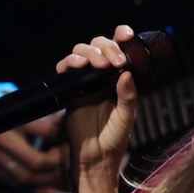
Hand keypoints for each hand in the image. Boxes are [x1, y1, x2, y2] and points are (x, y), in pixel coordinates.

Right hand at [0, 80, 68, 192]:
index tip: (70, 125)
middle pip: (37, 162)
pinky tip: (51, 192)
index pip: (44, 130)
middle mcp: (0, 144)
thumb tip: (52, 109)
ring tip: (62, 168)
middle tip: (68, 150)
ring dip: (49, 178)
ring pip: (27, 178)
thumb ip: (25, 103)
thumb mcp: (0, 92)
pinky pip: (15, 185)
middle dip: (58, 159)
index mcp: (5, 122)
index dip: (61, 129)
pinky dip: (36, 191)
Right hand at [60, 25, 140, 180]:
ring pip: (82, 52)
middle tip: (114, 62)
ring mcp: (84, 82)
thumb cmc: (114, 139)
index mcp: (119, 78)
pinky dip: (70, 62)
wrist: (94, 157)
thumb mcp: (127, 116)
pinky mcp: (69, 89)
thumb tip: (126, 72)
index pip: (119, 49)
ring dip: (90, 53)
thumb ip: (128, 95)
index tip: (125, 34)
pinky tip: (79, 66)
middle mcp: (101, 76)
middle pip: (99, 46)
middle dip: (106, 47)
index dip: (120, 36)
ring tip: (99, 65)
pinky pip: (65, 68)